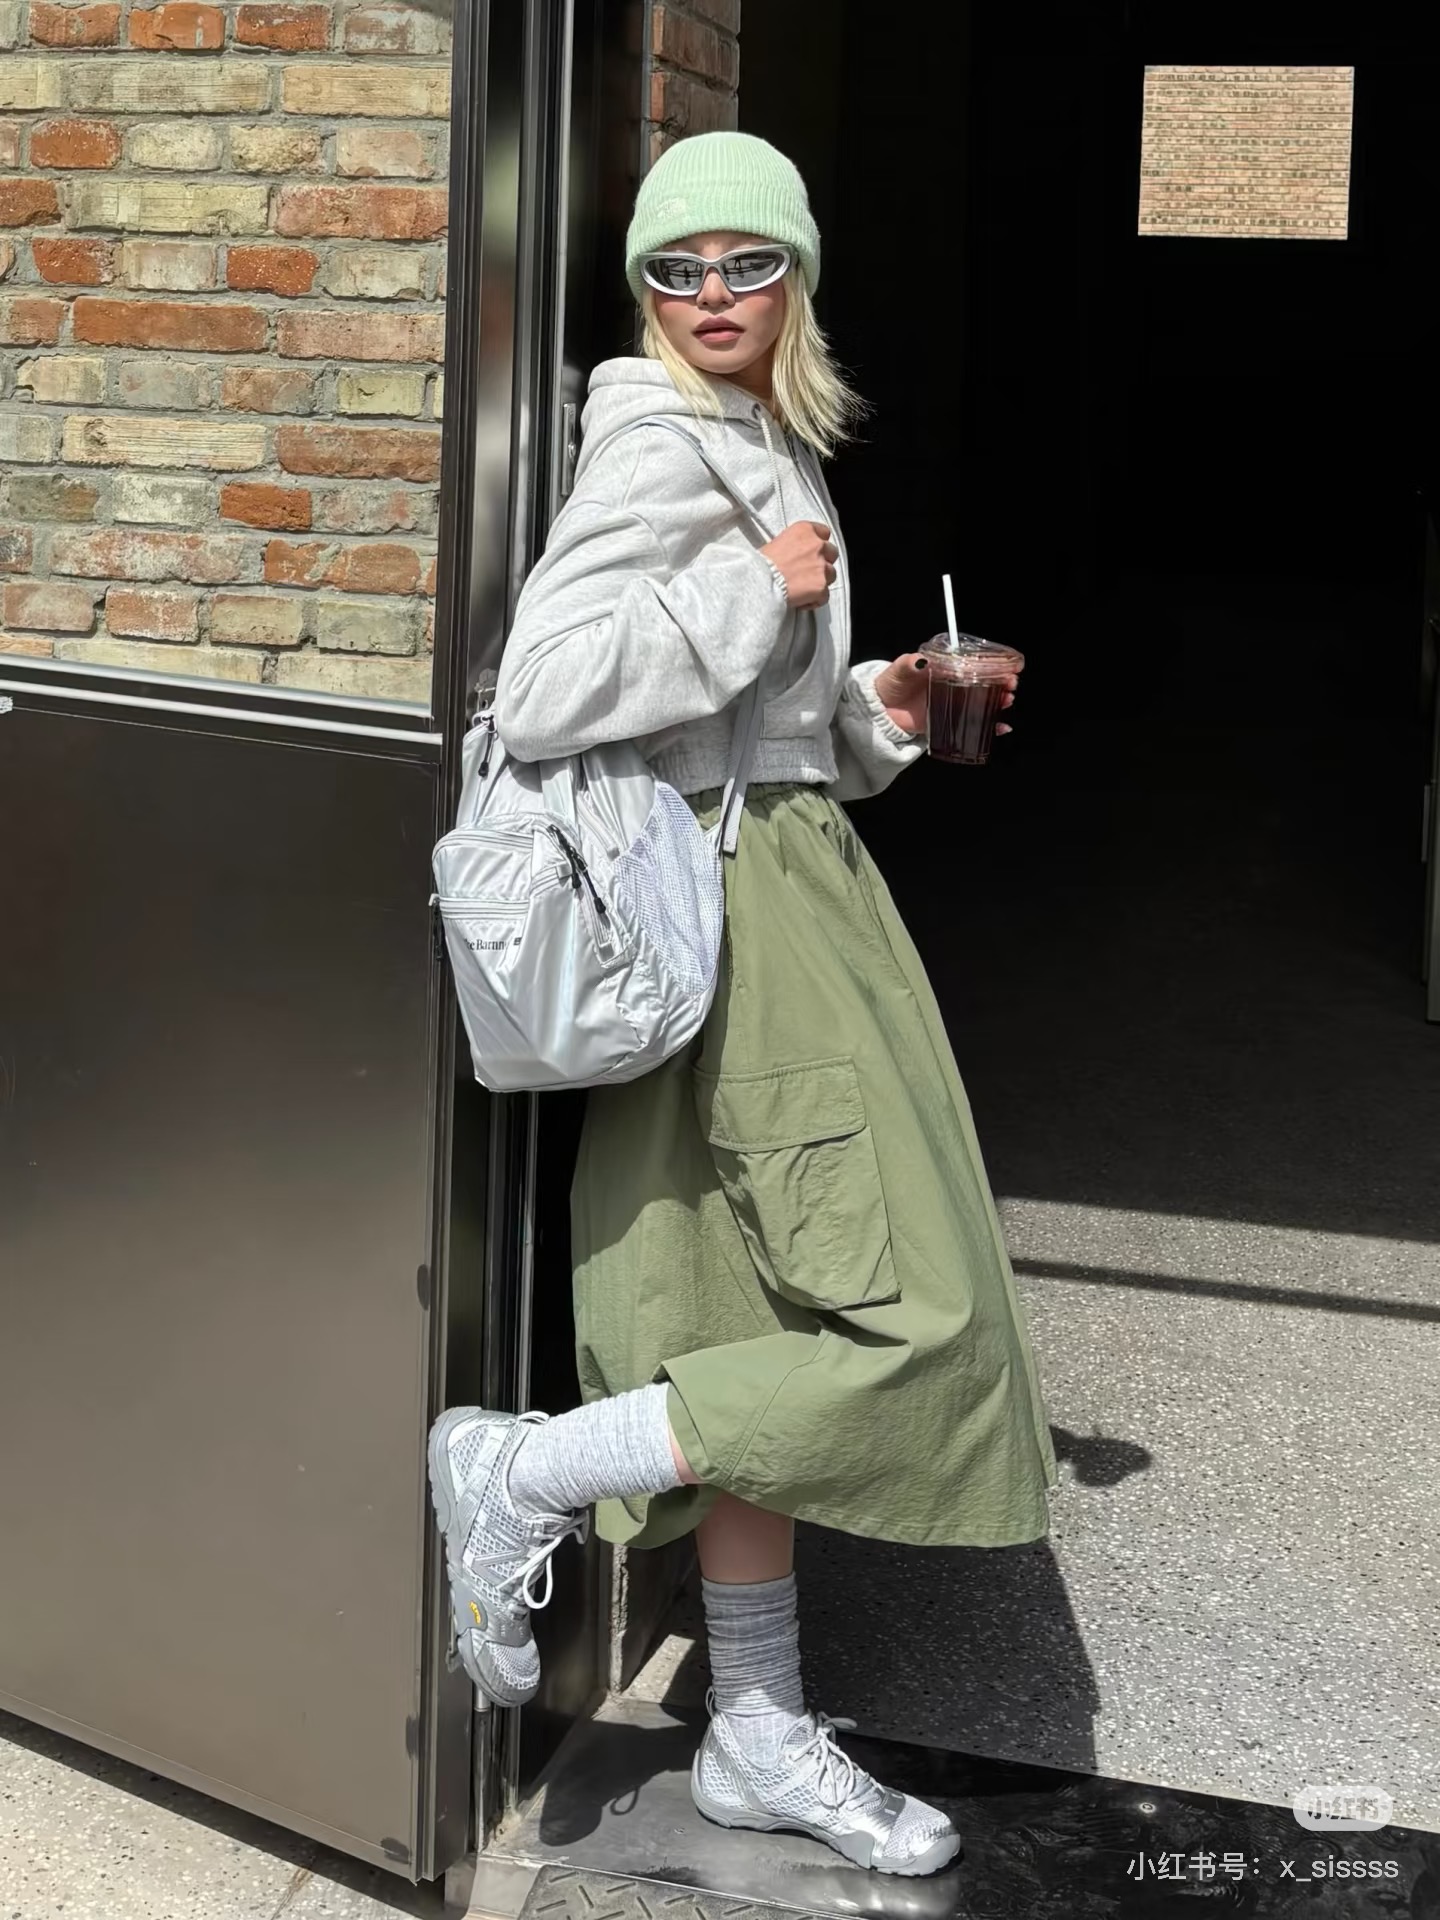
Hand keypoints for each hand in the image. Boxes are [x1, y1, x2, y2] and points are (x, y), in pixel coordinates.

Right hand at [761, 520, 835, 608]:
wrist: (759, 582)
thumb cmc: (761, 564)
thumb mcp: (776, 543)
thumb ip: (794, 545)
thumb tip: (797, 554)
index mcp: (805, 530)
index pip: (824, 532)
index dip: (819, 543)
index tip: (813, 551)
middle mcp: (817, 545)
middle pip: (832, 553)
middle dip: (823, 562)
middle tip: (808, 571)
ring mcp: (821, 567)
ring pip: (831, 575)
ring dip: (821, 581)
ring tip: (804, 589)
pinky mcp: (821, 587)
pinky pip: (824, 596)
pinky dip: (815, 600)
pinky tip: (801, 601)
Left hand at [873, 655, 1017, 737]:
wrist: (879, 710)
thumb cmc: (889, 684)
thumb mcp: (899, 669)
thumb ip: (910, 664)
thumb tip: (922, 661)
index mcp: (945, 668)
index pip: (975, 663)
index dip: (994, 664)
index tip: (1009, 665)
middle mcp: (952, 684)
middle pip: (984, 681)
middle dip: (1002, 682)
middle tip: (1010, 685)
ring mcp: (951, 703)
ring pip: (982, 701)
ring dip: (998, 701)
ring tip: (1006, 701)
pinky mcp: (948, 722)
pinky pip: (972, 724)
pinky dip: (989, 726)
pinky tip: (1000, 727)